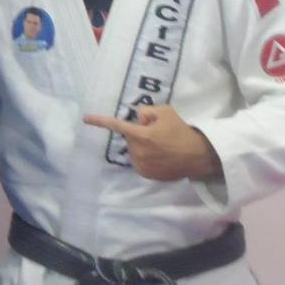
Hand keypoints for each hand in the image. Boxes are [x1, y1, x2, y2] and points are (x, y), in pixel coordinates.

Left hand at [83, 104, 221, 180]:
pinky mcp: (146, 174)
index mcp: (141, 135)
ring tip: (160, 145)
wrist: (198, 155)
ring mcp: (141, 165)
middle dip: (138, 132)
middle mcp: (138, 152)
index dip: (100, 121)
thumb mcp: (166, 112)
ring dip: (140, 145)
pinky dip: (145, 156)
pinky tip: (159, 155)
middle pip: (129, 137)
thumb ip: (146, 111)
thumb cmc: (181, 131)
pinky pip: (139, 161)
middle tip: (156, 132)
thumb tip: (137, 117)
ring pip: (133, 150)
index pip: (116, 125)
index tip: (85, 118)